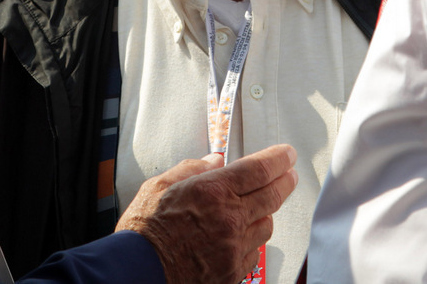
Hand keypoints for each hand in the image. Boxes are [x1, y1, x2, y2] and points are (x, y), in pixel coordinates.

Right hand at [116, 144, 297, 283]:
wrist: (136, 271)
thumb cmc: (144, 232)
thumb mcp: (160, 186)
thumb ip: (191, 169)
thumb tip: (215, 161)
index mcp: (213, 192)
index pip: (259, 169)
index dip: (278, 159)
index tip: (286, 155)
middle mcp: (229, 219)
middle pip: (273, 195)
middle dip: (285, 181)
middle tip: (289, 173)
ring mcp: (233, 249)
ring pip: (266, 226)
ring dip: (265, 213)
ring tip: (255, 207)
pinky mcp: (232, 273)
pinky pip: (253, 253)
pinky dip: (250, 242)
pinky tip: (238, 237)